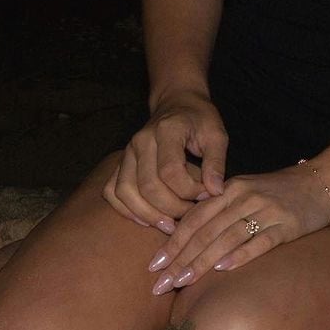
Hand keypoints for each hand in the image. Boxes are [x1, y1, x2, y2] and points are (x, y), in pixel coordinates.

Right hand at [103, 90, 227, 232]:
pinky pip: (112, 191)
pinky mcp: (120, 162)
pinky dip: (126, 210)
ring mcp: (127, 152)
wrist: (177, 103)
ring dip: (147, 214)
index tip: (206, 194)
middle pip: (148, 185)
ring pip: (126, 191)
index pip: (170, 170)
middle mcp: (141, 141)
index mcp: (166, 130)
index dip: (188, 190)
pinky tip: (147, 220)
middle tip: (190, 214)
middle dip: (171, 207)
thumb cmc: (199, 119)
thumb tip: (216, 192)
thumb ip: (216, 162)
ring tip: (170, 225)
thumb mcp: (216, 134)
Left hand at [147, 162, 329, 293]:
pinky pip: (260, 241)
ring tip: (182, 283)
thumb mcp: (245, 192)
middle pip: (205, 231)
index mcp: (230, 189)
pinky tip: (223, 270)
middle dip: (179, 260)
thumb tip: (186, 240)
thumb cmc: (278, 192)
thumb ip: (218, 211)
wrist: (321, 182)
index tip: (153, 266)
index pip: (194, 218)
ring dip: (201, 262)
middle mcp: (244, 197)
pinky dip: (240, 255)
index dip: (172, 243)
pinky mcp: (287, 224)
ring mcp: (266, 210)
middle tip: (159, 285)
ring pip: (226, 238)